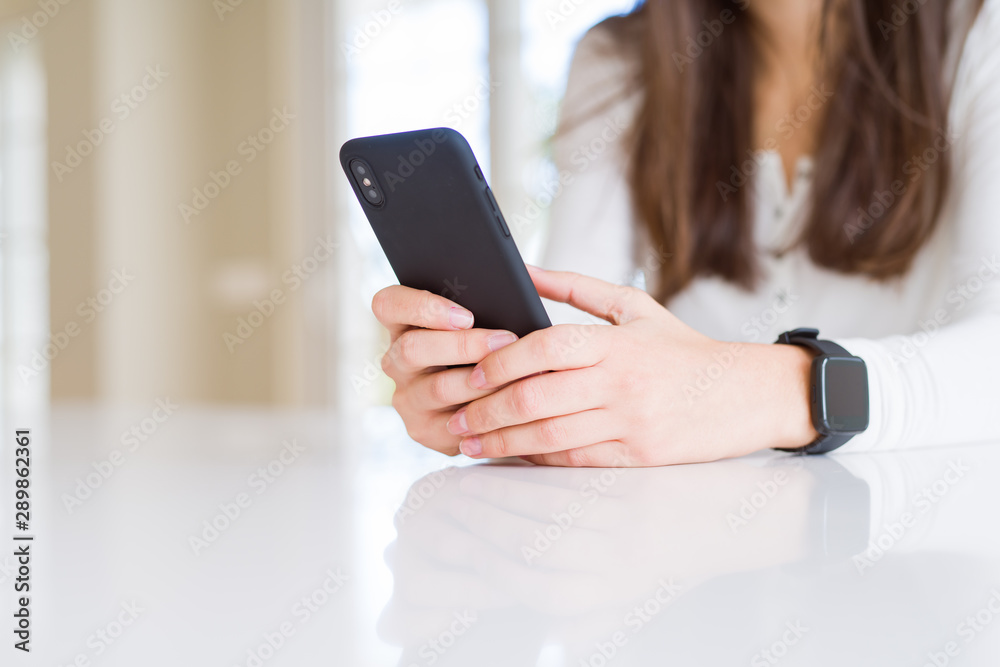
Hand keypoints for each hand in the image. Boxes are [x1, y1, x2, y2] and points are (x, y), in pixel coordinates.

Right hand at [371, 285, 519, 454]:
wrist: (498, 407)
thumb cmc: (493, 351)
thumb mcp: (484, 320)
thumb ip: (487, 300)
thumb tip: (522, 280)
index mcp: (404, 325)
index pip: (388, 304)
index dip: (420, 306)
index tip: (465, 315)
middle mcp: (397, 362)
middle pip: (412, 348)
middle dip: (463, 345)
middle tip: (505, 341)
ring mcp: (407, 399)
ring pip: (437, 388)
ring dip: (482, 379)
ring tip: (518, 372)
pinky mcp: (424, 431)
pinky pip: (453, 424)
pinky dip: (486, 412)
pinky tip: (511, 403)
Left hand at [445, 266, 817, 465]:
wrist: (746, 394)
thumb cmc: (682, 348)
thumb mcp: (634, 306)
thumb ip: (574, 287)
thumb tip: (520, 268)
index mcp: (617, 341)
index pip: (546, 348)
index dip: (501, 361)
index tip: (471, 370)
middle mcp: (622, 382)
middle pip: (538, 397)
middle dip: (487, 408)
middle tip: (456, 411)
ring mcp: (630, 422)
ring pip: (550, 435)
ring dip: (501, 440)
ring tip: (468, 440)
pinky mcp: (638, 456)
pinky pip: (575, 459)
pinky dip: (535, 457)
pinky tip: (510, 453)